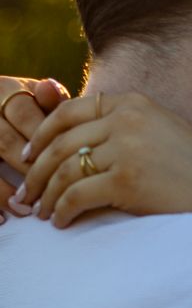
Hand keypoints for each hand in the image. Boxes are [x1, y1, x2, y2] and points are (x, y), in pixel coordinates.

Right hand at [0, 76, 68, 216]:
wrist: (0, 120)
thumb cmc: (27, 112)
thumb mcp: (35, 100)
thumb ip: (49, 102)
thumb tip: (50, 88)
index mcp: (3, 90)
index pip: (24, 113)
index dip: (46, 142)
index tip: (68, 166)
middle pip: (5, 141)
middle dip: (31, 171)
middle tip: (53, 195)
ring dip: (6, 192)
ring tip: (27, 211)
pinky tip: (2, 220)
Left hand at [13, 90, 191, 226]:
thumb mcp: (162, 134)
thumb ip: (125, 127)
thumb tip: (79, 138)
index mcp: (134, 103)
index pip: (71, 113)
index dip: (42, 135)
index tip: (29, 157)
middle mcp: (128, 119)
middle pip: (61, 142)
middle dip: (37, 171)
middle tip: (27, 194)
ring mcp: (127, 147)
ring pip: (65, 170)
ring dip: (46, 194)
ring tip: (41, 213)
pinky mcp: (127, 179)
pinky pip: (77, 195)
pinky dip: (63, 210)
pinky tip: (61, 222)